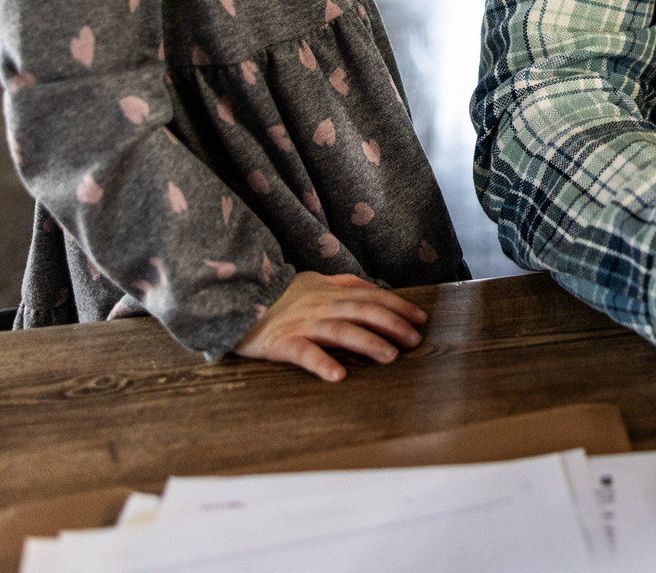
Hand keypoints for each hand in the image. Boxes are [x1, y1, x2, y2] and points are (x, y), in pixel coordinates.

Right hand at [233, 270, 426, 381]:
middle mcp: (321, 305)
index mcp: (330, 292)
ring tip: (389, 356)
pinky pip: (304, 353)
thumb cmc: (278, 295)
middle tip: (414, 341)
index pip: (372, 297)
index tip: (421, 318)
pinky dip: (322, 363)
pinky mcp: (281, 342)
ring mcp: (302, 324)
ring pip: (340, 330)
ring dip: (367, 342)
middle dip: (392, 325)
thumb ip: (344, 283)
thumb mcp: (313, 281)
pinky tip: (338, 375)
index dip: (398, 306)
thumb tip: (375, 288)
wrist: (234, 298)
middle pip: (363, 312)